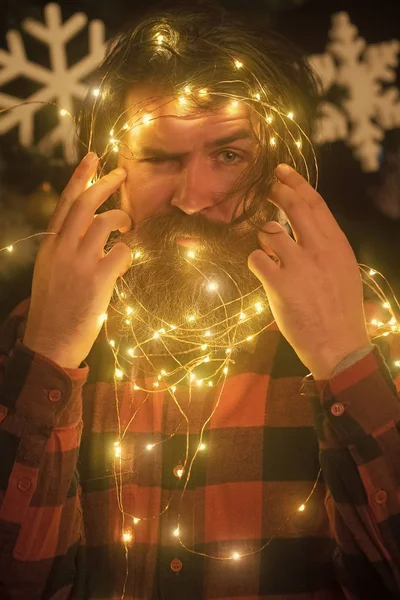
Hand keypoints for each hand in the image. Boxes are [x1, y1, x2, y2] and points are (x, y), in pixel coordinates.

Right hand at [23, 153, 131, 368]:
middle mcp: (62, 249)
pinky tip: (125, 262)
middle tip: (122, 174)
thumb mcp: (51, 272)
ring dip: (122, 220)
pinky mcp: (98, 280)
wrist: (49, 342)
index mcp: (50, 245)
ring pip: (105, 223)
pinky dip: (128, 253)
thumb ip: (67, 248)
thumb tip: (92, 230)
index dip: (80, 178)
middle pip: (86, 204)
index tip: (93, 158)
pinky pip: (122, 253)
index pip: (65, 203)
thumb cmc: (54, 309)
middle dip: (105, 184)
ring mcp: (79, 263)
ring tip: (128, 227)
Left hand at [248, 164, 369, 379]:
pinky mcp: (279, 283)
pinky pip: (256, 258)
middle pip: (293, 207)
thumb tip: (308, 229)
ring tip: (270, 251)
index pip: (315, 203)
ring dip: (264, 236)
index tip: (282, 172)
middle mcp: (318, 249)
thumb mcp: (343, 271)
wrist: (338, 344)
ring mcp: (298, 265)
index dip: (296, 184)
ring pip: (269, 231)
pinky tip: (264, 271)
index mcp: (336, 245)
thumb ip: (326, 247)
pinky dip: (257, 261)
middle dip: (276, 192)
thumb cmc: (341, 310)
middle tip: (265, 188)